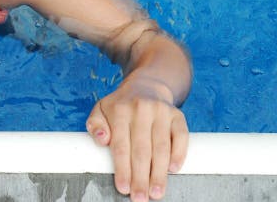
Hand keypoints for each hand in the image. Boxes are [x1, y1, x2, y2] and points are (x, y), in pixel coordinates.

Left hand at [86, 78, 187, 201]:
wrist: (146, 86)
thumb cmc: (120, 106)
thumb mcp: (101, 110)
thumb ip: (95, 125)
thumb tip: (102, 140)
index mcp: (120, 110)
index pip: (121, 145)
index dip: (123, 169)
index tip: (123, 188)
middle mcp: (141, 109)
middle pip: (141, 150)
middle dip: (141, 177)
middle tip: (140, 198)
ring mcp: (161, 111)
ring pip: (162, 147)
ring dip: (159, 173)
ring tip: (156, 192)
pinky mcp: (177, 115)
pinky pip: (181, 137)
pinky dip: (179, 154)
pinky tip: (173, 170)